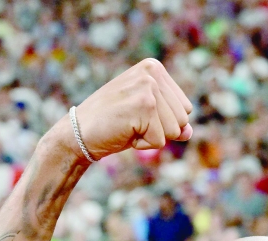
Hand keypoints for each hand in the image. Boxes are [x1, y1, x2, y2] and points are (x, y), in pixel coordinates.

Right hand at [68, 59, 192, 159]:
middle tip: (130, 121)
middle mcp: (152, 73)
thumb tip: (189, 131)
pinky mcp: (144, 106)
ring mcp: (148, 88)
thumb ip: (172, 121)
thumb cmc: (113, 124)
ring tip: (127, 125)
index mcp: (154, 68)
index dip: (163, 121)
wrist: (78, 133)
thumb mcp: (148, 118)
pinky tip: (124, 131)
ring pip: (174, 131)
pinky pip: (160, 141)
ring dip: (152, 137)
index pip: (185, 108)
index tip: (137, 114)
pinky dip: (143, 144)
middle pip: (183, 120)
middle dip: (159, 130)